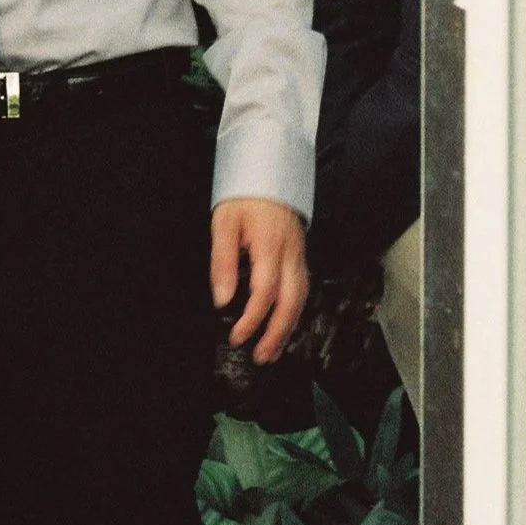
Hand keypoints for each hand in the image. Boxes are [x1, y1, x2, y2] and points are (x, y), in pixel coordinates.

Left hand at [211, 199, 309, 365]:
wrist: (269, 167)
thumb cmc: (244, 196)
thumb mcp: (224, 223)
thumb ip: (223, 262)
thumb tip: (222, 299)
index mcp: (271, 245)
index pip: (265, 291)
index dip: (253, 318)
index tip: (238, 337)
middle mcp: (291, 253)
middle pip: (292, 301)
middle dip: (278, 333)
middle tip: (261, 357)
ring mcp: (299, 254)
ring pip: (301, 298)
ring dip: (288, 328)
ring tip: (273, 351)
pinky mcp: (300, 255)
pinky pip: (303, 289)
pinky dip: (294, 312)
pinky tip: (284, 325)